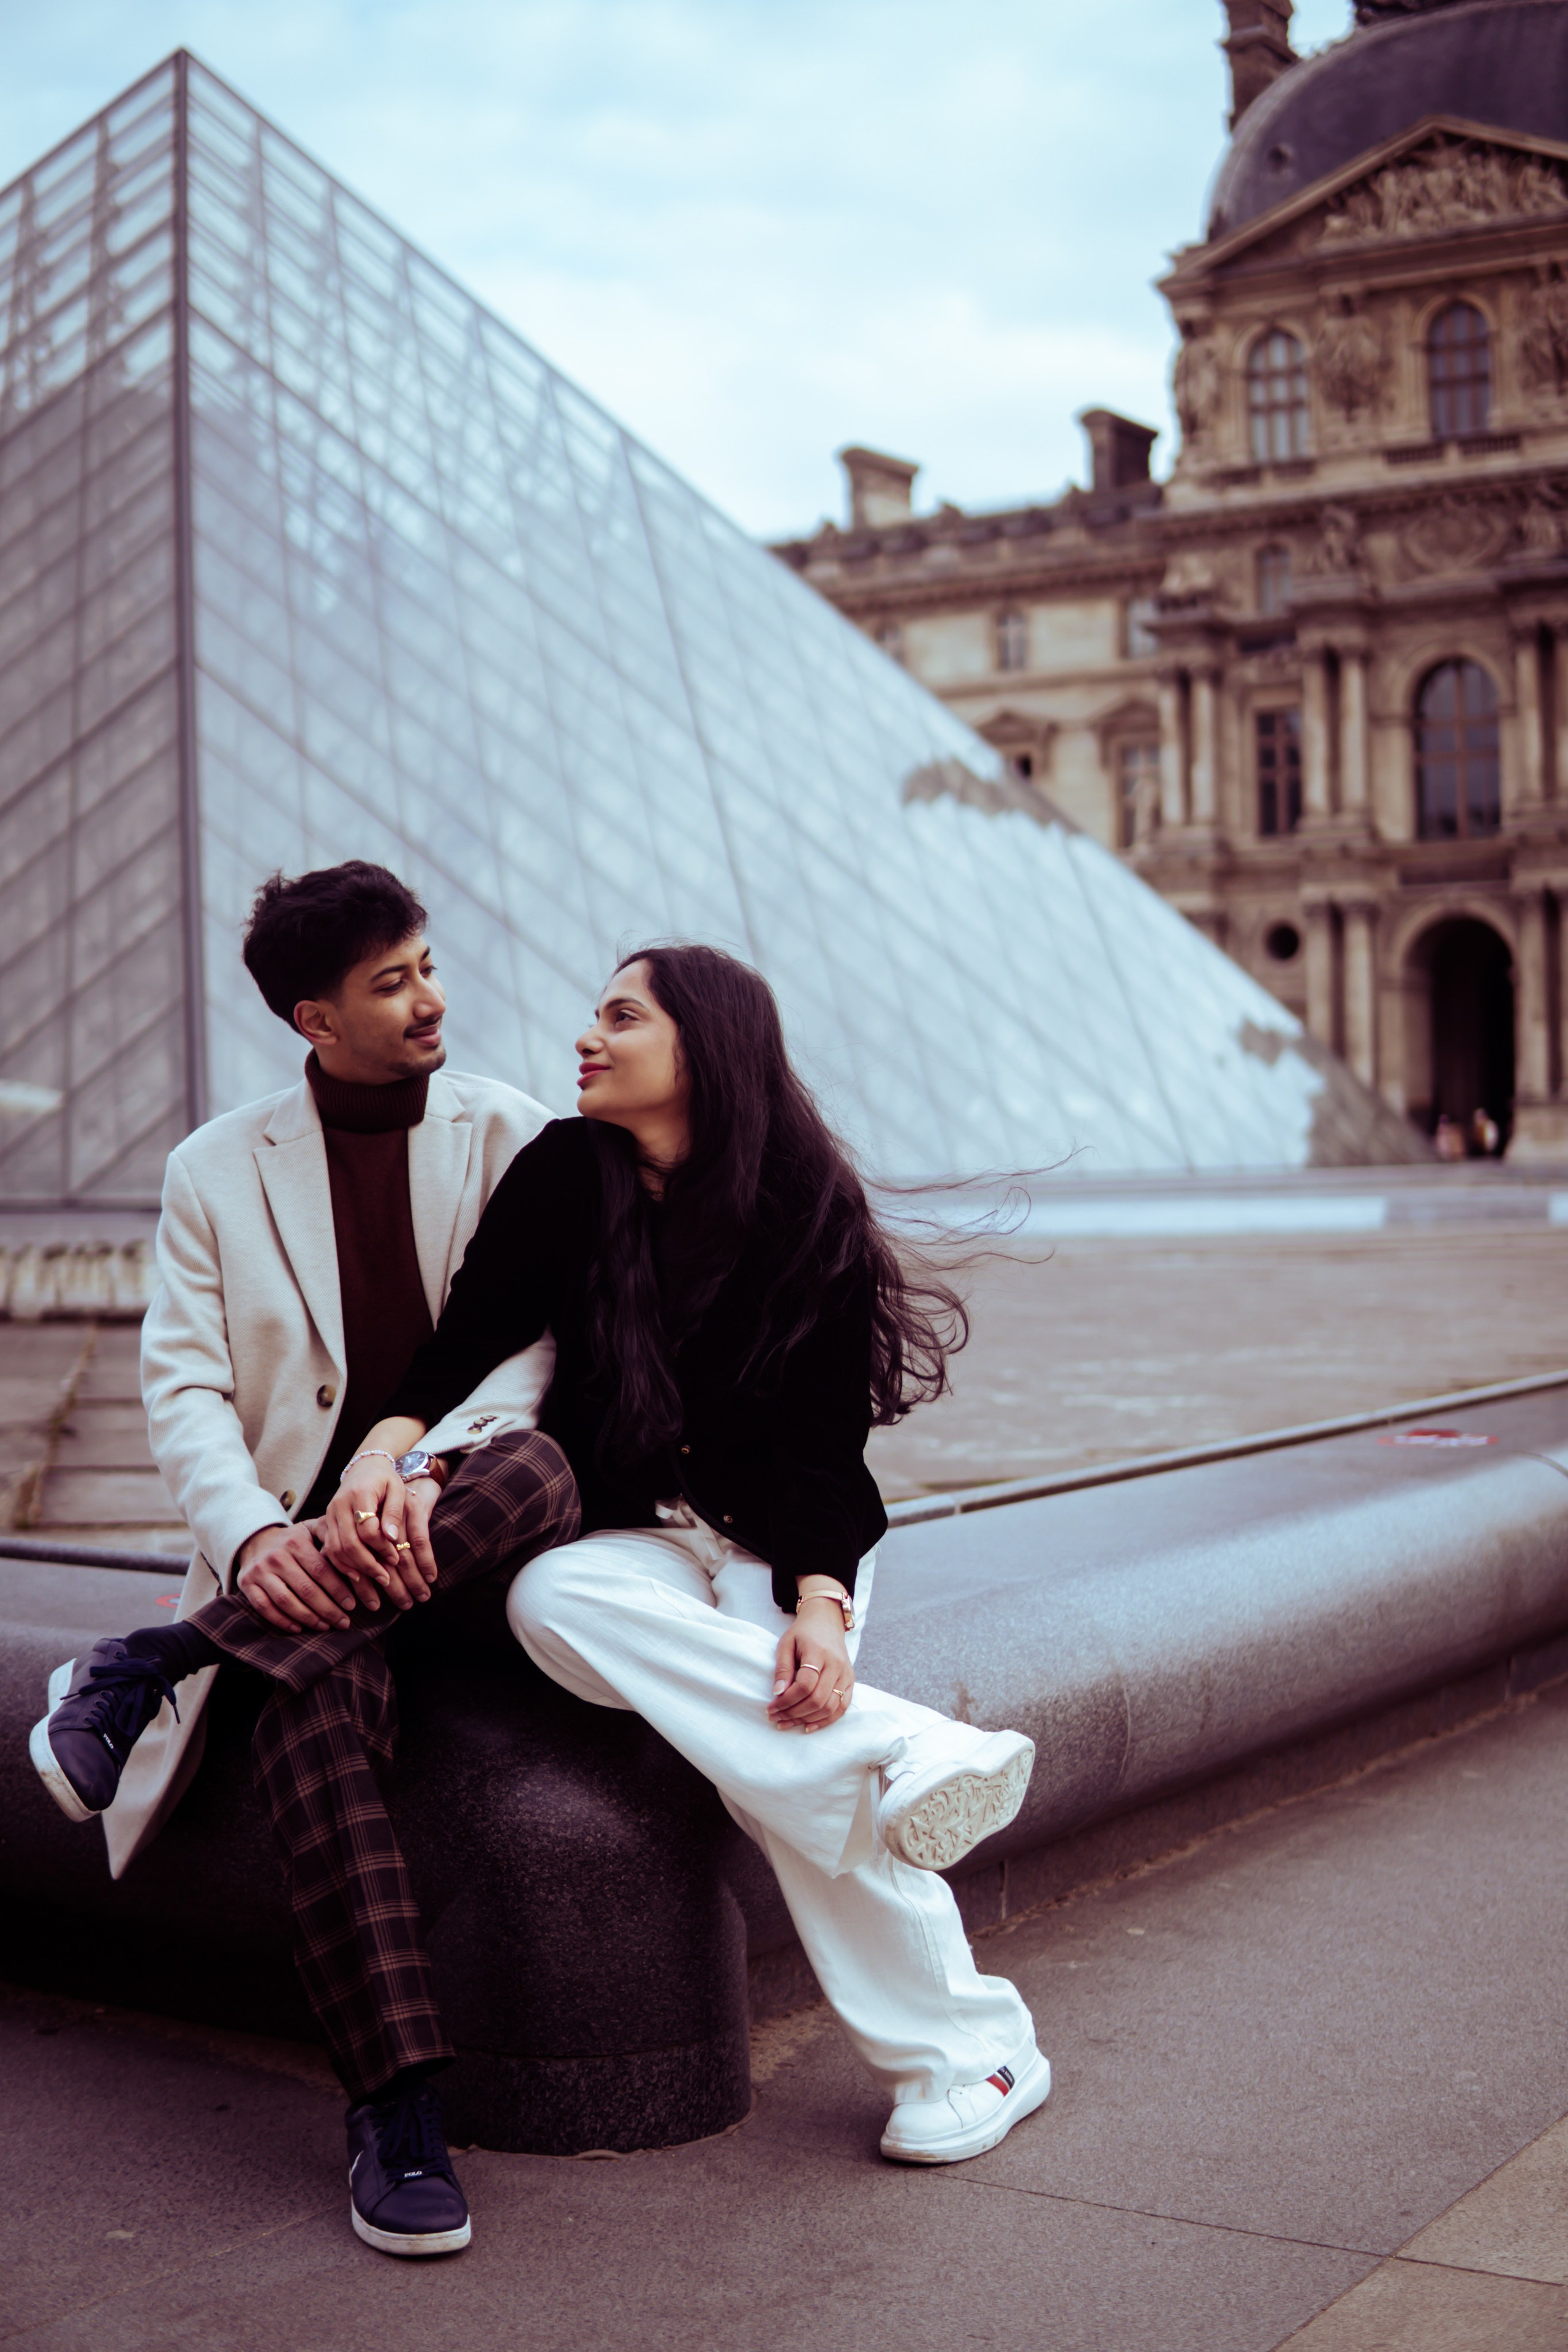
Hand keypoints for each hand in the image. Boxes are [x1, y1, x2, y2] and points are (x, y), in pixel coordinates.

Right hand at [235, 1521, 370, 1633]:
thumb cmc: (294, 1539)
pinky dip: (282, 1620)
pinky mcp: (247, 1584)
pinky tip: (299, 1628)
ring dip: (308, 1617)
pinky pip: (265, 1607)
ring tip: (325, 1626)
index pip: (321, 1570)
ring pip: (286, 1601)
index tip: (352, 1605)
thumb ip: (332, 1535)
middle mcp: (276, 1556)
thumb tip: (360, 1551)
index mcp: (296, 1542)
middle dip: (328, 1609)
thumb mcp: (312, 1529)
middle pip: (305, 1589)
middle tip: (344, 1622)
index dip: (338, 1590)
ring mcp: (259, 1571)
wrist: (255, 1540)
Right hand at [322, 1462, 435, 1608]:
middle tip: (386, 1579)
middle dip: (368, 1564)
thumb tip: (391, 1538)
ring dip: (355, 1569)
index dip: (382, 1547)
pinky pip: (330, 1549)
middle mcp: (339, 1505)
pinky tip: (357, 1576)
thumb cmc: (385, 1479)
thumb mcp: (397, 1489)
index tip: (396, 1558)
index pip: (367, 1529)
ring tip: (374, 1581)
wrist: (364, 1466)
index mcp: (359, 1494)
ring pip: (336, 1549)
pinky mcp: (326, 1522)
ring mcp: (329, 1514)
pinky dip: (342, 1565)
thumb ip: (394, 1512)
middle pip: (348, 1543)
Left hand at [768, 1597, 853, 1730]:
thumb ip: (783, 1668)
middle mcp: (836, 1665)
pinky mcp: (851, 1682)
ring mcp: (846, 1674)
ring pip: (830, 1707)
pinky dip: (825, 1720)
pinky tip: (808, 1726)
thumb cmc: (803, 1633)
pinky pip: (842, 1708)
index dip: (787, 1700)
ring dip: (807, 1719)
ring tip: (787, 1723)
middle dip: (793, 1713)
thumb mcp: (786, 1643)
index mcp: (819, 1652)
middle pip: (817, 1699)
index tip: (771, 1707)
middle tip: (776, 1717)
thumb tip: (778, 1693)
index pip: (805, 1684)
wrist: (827, 1621)